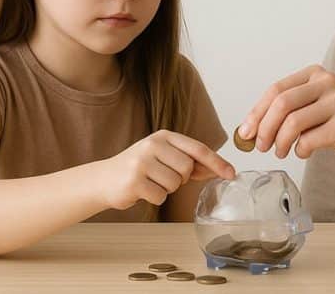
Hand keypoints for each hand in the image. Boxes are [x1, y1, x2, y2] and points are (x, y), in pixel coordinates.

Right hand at [99, 130, 234, 210]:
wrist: (104, 179)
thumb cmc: (140, 168)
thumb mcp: (164, 157)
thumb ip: (190, 162)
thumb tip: (220, 169)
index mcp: (163, 136)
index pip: (197, 148)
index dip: (216, 162)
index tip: (231, 173)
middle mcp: (152, 145)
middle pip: (187, 168)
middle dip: (181, 178)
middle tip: (163, 176)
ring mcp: (142, 162)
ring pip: (175, 184)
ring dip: (167, 189)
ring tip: (151, 182)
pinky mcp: (134, 181)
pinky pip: (160, 196)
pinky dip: (155, 198)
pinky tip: (143, 191)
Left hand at [238, 65, 334, 179]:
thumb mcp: (313, 108)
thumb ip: (286, 111)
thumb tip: (248, 129)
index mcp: (315, 74)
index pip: (276, 89)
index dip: (256, 112)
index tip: (245, 132)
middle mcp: (327, 82)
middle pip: (282, 103)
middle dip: (265, 128)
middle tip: (260, 146)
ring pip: (293, 122)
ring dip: (280, 142)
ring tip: (280, 151)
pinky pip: (308, 140)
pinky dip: (300, 150)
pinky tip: (304, 152)